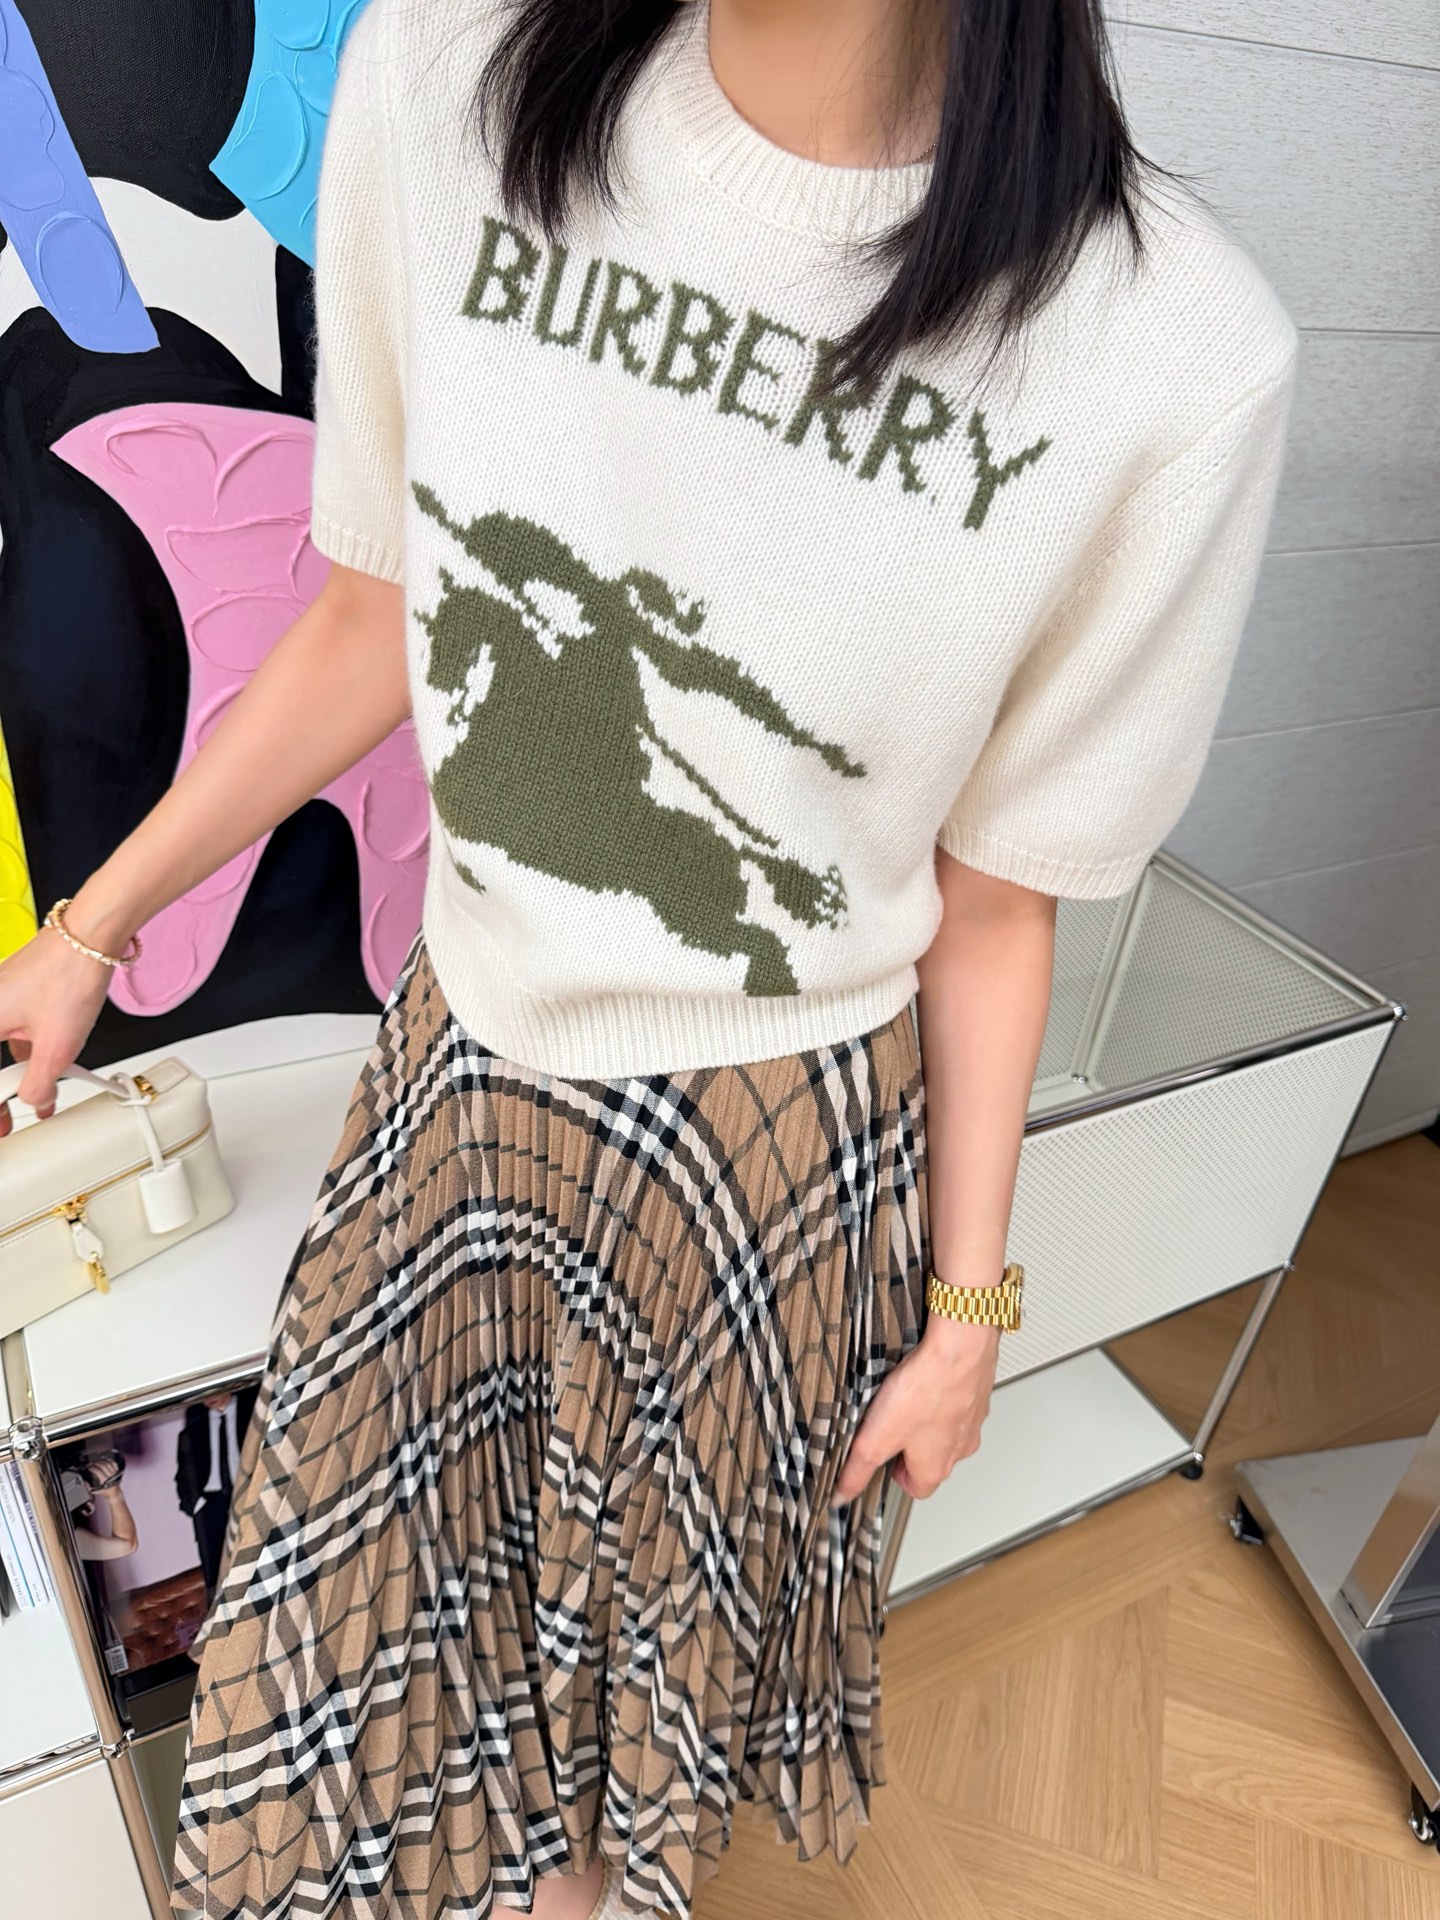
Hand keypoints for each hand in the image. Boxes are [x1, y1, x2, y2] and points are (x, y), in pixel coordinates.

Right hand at [0, 918, 116, 1133]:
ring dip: (15, 1075)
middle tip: (8, 1121)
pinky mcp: (16, 994)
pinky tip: (46, 1066)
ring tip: (37, 1095)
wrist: (90, 936)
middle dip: (2, 1094)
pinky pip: (11, 1031)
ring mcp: (0, 999)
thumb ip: (39, 1083)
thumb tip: (35, 1101)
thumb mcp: (56, 1046)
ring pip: (0, 1047)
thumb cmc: (69, 975)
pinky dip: (25, 1053)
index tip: (0, 1126)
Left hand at [831, 1319, 1000, 1505]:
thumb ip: (857, 1470)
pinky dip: (942, 1393)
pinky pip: (956, 1400)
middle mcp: (960, 1448)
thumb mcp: (876, 1438)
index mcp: (936, 1466)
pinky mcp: (976, 1392)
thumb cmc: (925, 1390)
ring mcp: (972, 1419)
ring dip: (926, 1418)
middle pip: (932, 1459)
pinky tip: (924, 1376)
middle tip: (889, 1425)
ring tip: (905, 1397)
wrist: (959, 1347)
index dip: (896, 1475)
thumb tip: (842, 1495)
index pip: (918, 1489)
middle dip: (909, 1445)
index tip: (883, 1461)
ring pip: (946, 1429)